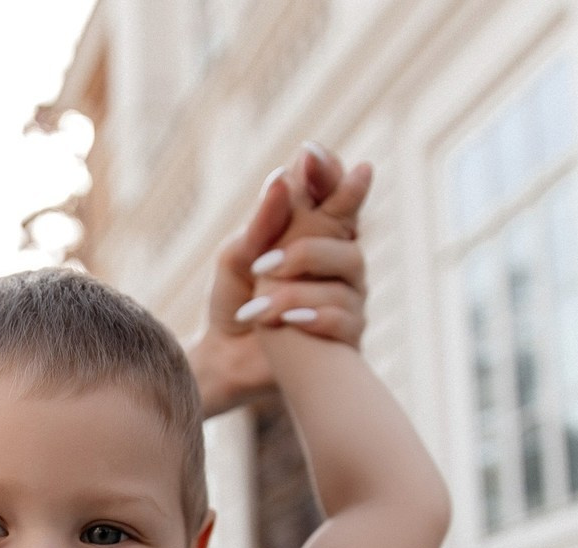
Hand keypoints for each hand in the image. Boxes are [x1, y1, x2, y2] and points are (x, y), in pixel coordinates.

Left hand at [188, 145, 371, 416]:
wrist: (227, 360)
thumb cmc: (235, 302)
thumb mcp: (239, 256)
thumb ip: (263, 221)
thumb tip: (283, 177)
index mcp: (314, 230)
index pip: (332, 189)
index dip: (327, 171)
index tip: (308, 156)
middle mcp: (339, 257)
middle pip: (348, 224)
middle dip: (318, 223)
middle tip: (279, 236)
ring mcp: (349, 293)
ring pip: (350, 264)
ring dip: (302, 269)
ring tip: (260, 285)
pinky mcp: (347, 332)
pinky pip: (344, 315)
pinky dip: (311, 313)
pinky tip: (285, 318)